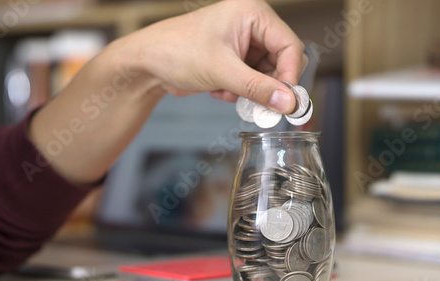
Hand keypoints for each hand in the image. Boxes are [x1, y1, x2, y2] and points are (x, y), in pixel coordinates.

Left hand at [120, 0, 305, 113]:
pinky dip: (240, 92)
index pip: (289, 45)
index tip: (287, 101)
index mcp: (253, 14)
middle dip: (269, 86)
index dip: (290, 75)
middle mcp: (251, 26)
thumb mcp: (222, 71)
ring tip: (230, 95)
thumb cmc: (176, 51)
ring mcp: (243, 44)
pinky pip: (252, 81)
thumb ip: (258, 88)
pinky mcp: (234, 60)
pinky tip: (220, 91)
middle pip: (281, 62)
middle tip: (262, 106)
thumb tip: (287, 103)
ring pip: (266, 75)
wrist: (148, 63)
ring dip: (252, 92)